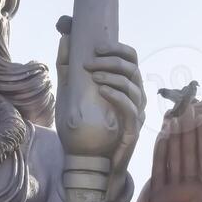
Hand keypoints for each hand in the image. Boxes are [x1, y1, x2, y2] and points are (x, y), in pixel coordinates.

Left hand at [56, 22, 144, 201]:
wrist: (89, 164)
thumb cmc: (82, 128)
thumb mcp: (70, 92)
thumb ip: (68, 66)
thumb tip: (65, 37)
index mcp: (124, 86)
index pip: (131, 59)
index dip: (118, 49)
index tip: (97, 46)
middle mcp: (135, 98)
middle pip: (134, 70)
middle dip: (112, 61)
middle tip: (90, 62)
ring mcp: (136, 115)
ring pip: (134, 88)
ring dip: (114, 76)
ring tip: (93, 74)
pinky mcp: (132, 131)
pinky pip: (130, 109)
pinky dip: (117, 96)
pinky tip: (101, 89)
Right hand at [148, 106, 201, 201]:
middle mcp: (189, 186)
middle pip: (188, 153)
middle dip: (188, 132)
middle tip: (187, 109)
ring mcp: (173, 190)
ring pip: (173, 158)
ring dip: (173, 139)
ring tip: (174, 118)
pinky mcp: (158, 197)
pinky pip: (159, 172)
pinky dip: (159, 155)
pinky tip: (161, 139)